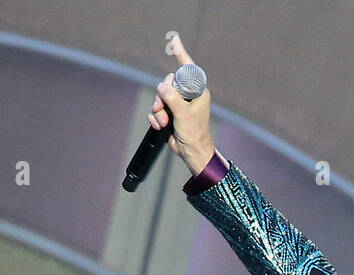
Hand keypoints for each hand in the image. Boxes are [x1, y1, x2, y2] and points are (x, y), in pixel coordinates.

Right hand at [149, 34, 218, 175]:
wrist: (191, 154)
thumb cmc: (194, 135)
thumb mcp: (184, 115)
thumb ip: (173, 99)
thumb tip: (162, 87)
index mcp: (197, 92)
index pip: (188, 70)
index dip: (181, 55)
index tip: (175, 41)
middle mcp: (188, 96)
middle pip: (168, 83)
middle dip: (162, 96)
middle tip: (163, 109)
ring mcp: (178, 104)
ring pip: (160, 96)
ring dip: (158, 110)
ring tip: (163, 122)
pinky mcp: (170, 113)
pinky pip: (157, 108)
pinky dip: (156, 118)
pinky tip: (160, 126)